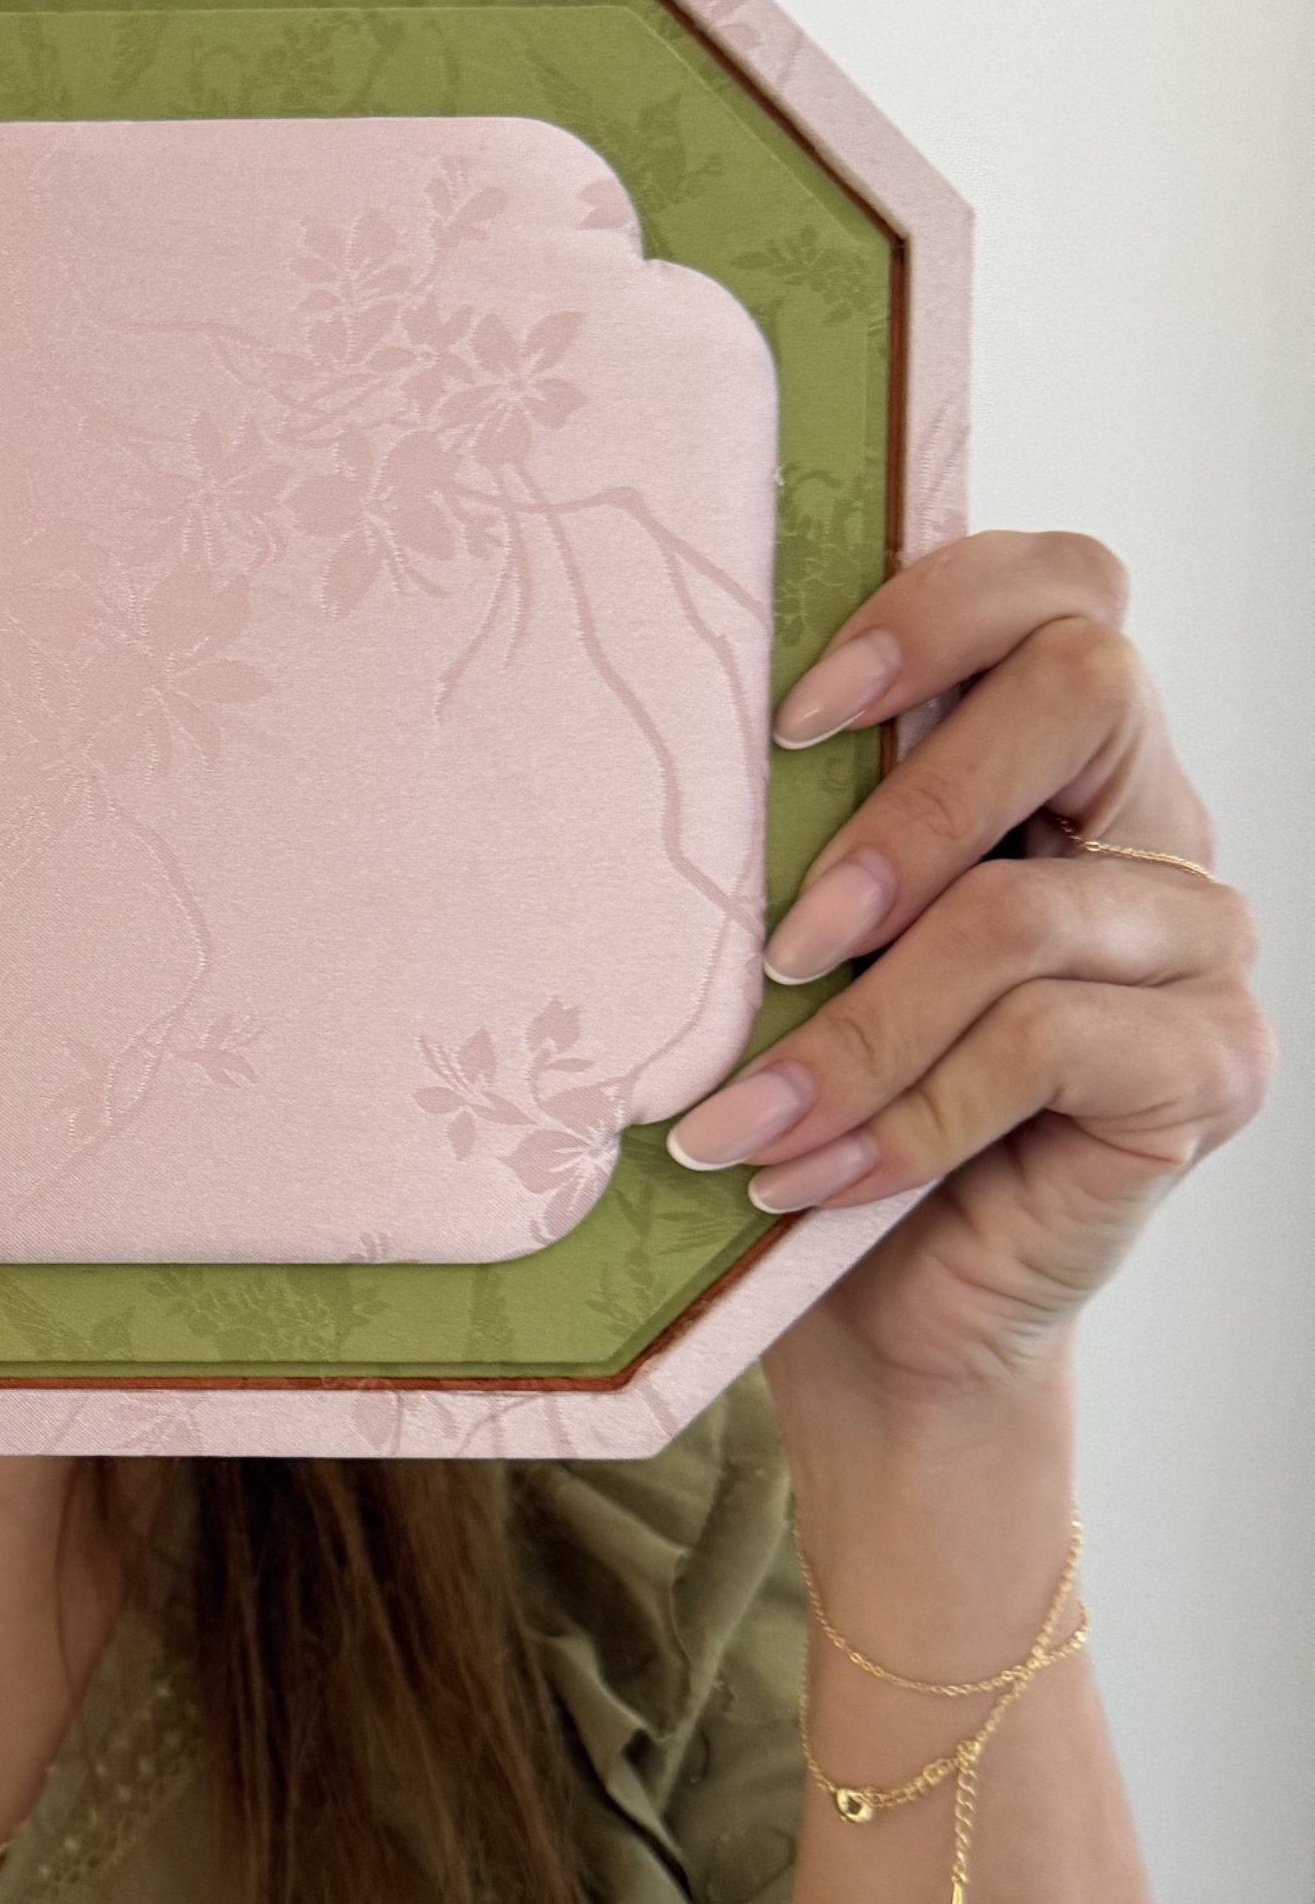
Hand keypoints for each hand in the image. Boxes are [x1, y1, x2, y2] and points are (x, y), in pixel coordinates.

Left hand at [664, 533, 1271, 1424]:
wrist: (886, 1318)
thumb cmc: (825, 1112)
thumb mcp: (804, 952)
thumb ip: (808, 834)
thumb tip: (693, 752)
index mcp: (1061, 762)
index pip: (1064, 585)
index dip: (937, 611)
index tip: (791, 717)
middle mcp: (1155, 830)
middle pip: (1085, 685)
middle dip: (907, 809)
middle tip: (782, 945)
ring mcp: (1200, 949)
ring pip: (1021, 913)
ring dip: (856, 1031)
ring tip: (741, 1123)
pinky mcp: (1209, 1067)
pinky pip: (1043, 1047)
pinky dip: (904, 1117)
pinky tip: (811, 1176)